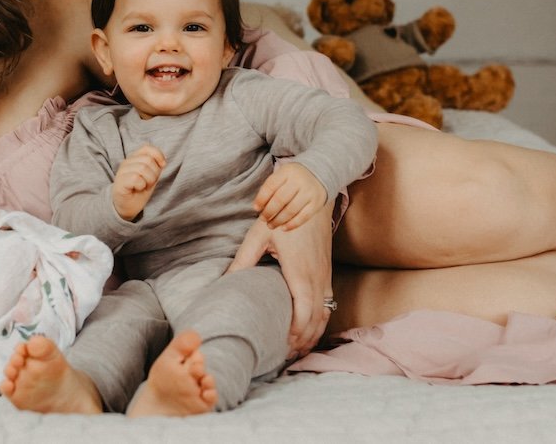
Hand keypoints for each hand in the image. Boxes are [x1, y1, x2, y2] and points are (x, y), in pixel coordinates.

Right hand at [112, 144, 164, 219]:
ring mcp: (122, 172)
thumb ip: (155, 166)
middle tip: (149, 183)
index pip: (147, 148)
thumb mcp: (151, 175)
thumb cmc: (139, 190)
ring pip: (143, 168)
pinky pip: (136, 178)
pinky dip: (141, 186)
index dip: (158, 155)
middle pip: (148, 160)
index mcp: (134, 158)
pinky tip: (137, 189)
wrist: (126, 206)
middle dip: (154, 173)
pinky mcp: (120, 182)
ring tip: (143, 186)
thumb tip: (163, 161)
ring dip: (148, 181)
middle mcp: (126, 162)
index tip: (162, 166)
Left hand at [228, 205, 333, 357]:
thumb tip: (226, 279)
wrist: (313, 198)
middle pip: (316, 319)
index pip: (304, 312)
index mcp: (301, 272)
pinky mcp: (327, 273)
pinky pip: (329, 304)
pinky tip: (311, 329)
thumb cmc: (285, 217)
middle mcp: (317, 278)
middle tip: (286, 356)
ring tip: (298, 349)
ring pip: (325, 314)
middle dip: (303, 340)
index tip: (283, 346)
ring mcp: (325, 276)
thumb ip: (244, 259)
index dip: (296, 333)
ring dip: (314, 334)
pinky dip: (321, 320)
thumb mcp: (259, 235)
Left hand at [253, 163, 327, 229]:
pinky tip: (283, 228)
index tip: (256, 208)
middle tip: (263, 219)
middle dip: (269, 212)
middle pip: (280, 200)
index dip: (261, 199)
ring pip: (291, 210)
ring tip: (271, 225)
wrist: (318, 174)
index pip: (270, 186)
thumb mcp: (282, 176)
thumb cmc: (293, 178)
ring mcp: (309, 192)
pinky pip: (303, 217)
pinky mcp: (317, 203)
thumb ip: (270, 188)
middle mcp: (299, 180)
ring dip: (278, 220)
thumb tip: (258, 207)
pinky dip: (292, 224)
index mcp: (287, 171)